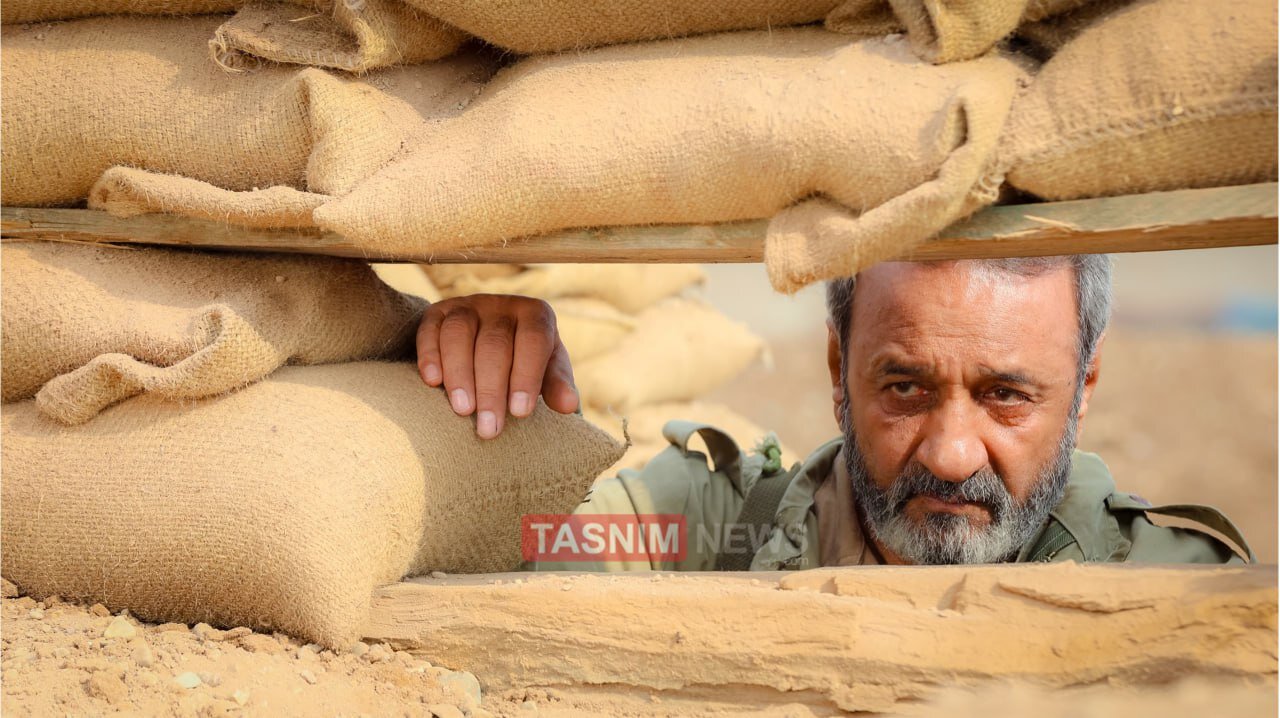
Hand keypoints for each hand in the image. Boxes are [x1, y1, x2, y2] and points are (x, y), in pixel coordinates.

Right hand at [417, 294, 578, 438]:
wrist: (491, 339)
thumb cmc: (526, 362)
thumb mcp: (547, 370)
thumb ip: (557, 385)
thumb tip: (569, 406)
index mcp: (536, 314)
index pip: (534, 340)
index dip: (526, 376)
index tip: (520, 413)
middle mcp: (501, 305)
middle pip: (495, 343)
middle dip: (492, 388)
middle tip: (489, 428)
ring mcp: (467, 306)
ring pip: (459, 334)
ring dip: (460, 374)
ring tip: (463, 410)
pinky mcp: (437, 312)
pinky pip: (430, 329)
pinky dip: (429, 355)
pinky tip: (432, 382)